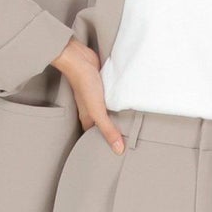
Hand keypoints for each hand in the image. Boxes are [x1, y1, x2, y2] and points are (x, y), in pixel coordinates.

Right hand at [52, 38, 124, 152]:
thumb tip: (118, 149)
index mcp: (88, 117)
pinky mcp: (104, 85)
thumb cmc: (83, 83)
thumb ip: (108, 130)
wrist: (79, 59)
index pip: (96, 135)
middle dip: (114, 130)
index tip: (117, 152)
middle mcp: (92, 108)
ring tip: (132, 123)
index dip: (105, 144)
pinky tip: (129, 102)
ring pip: (109, 109)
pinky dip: (120, 100)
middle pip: (104, 123)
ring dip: (118, 115)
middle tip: (129, 140)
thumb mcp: (97, 111)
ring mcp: (98, 96)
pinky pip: (113, 96)